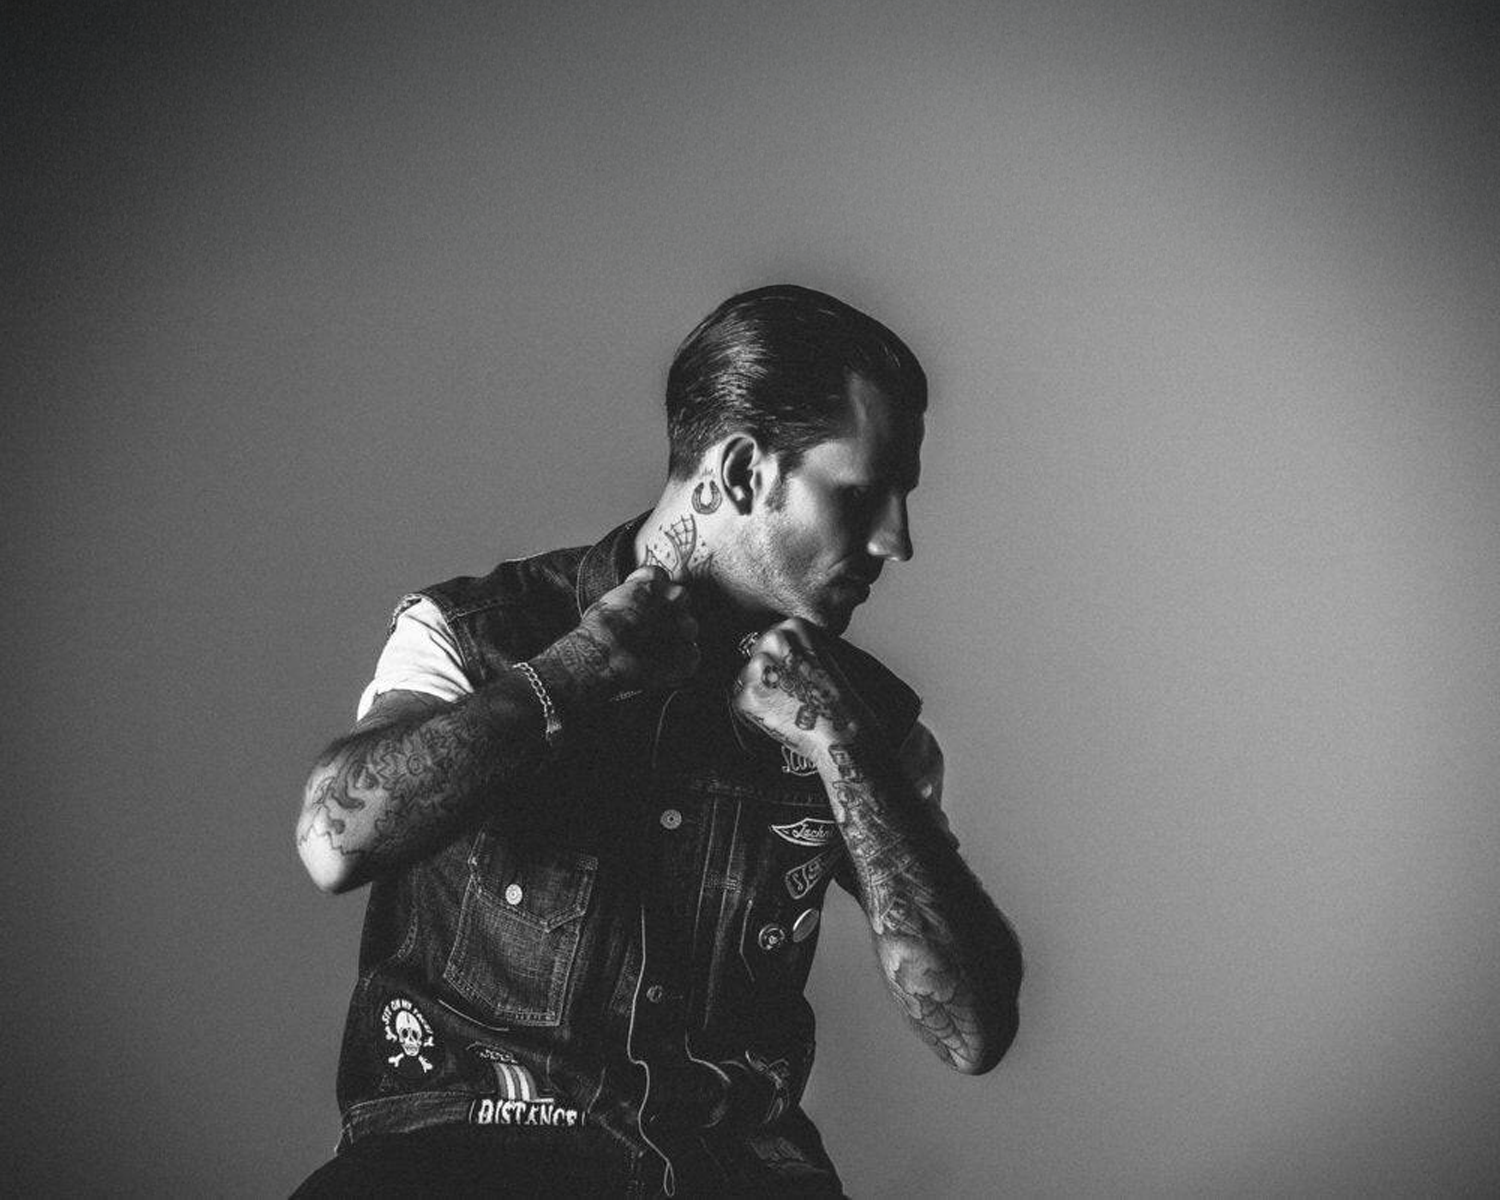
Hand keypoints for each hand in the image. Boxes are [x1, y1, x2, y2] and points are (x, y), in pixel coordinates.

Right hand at [542, 565, 699, 695]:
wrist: (605, 656)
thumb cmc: (598, 631)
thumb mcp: (606, 604)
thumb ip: (625, 601)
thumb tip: (624, 609)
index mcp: (650, 583)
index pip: (658, 575)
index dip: (650, 588)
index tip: (643, 598)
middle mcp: (672, 599)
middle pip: (680, 596)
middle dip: (670, 608)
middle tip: (654, 625)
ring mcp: (683, 626)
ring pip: (689, 626)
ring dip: (677, 635)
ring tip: (658, 649)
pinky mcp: (687, 654)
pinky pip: (691, 655)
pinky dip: (680, 661)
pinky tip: (664, 667)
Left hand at [731, 619, 871, 759]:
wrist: (839, 733)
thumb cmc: (836, 700)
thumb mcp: (823, 657)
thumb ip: (796, 647)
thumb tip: (772, 650)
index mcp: (794, 626)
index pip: (772, 638)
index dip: (781, 660)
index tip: (794, 674)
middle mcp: (773, 641)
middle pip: (756, 654)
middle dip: (767, 673)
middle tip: (789, 692)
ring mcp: (758, 669)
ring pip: (745, 677)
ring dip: (758, 692)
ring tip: (785, 705)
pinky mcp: (746, 695)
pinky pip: (740, 700)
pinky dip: (753, 712)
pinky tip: (777, 716)